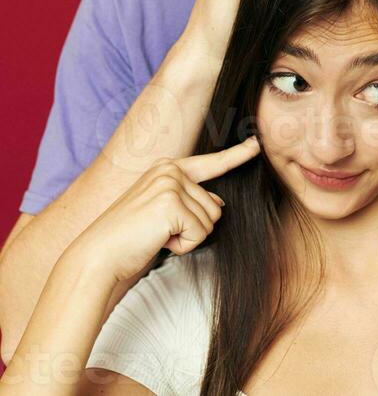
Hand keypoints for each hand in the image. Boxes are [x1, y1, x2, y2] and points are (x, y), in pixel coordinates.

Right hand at [68, 136, 260, 283]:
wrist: (99, 255)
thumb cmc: (129, 238)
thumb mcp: (161, 211)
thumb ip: (189, 200)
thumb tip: (219, 203)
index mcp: (167, 168)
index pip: (211, 163)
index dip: (237, 155)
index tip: (256, 144)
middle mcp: (170, 170)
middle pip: (215, 205)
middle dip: (193, 227)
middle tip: (160, 232)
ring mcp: (171, 184)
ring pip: (210, 220)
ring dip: (187, 237)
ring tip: (157, 235)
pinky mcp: (171, 204)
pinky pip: (200, 233)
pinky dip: (183, 246)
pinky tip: (159, 241)